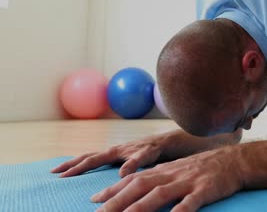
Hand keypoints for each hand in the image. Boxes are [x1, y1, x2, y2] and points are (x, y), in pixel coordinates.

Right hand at [51, 134, 168, 177]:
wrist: (161, 142)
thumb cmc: (154, 149)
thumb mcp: (146, 156)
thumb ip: (134, 163)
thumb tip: (121, 174)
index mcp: (114, 151)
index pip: (91, 160)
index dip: (77, 168)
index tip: (62, 176)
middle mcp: (111, 150)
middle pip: (86, 156)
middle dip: (69, 164)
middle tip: (53, 172)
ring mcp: (113, 152)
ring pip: (90, 156)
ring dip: (75, 162)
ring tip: (62, 169)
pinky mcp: (117, 154)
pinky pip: (97, 158)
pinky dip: (86, 162)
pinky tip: (83, 167)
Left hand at [92, 146, 242, 211]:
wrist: (232, 160)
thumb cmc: (202, 169)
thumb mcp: (176, 171)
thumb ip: (155, 180)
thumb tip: (131, 189)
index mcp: (163, 171)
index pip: (132, 180)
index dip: (112, 191)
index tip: (93, 201)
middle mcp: (171, 175)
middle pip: (139, 187)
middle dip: (117, 201)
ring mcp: (188, 182)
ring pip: (160, 194)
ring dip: (140, 207)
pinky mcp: (205, 189)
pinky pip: (191, 201)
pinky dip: (180, 210)